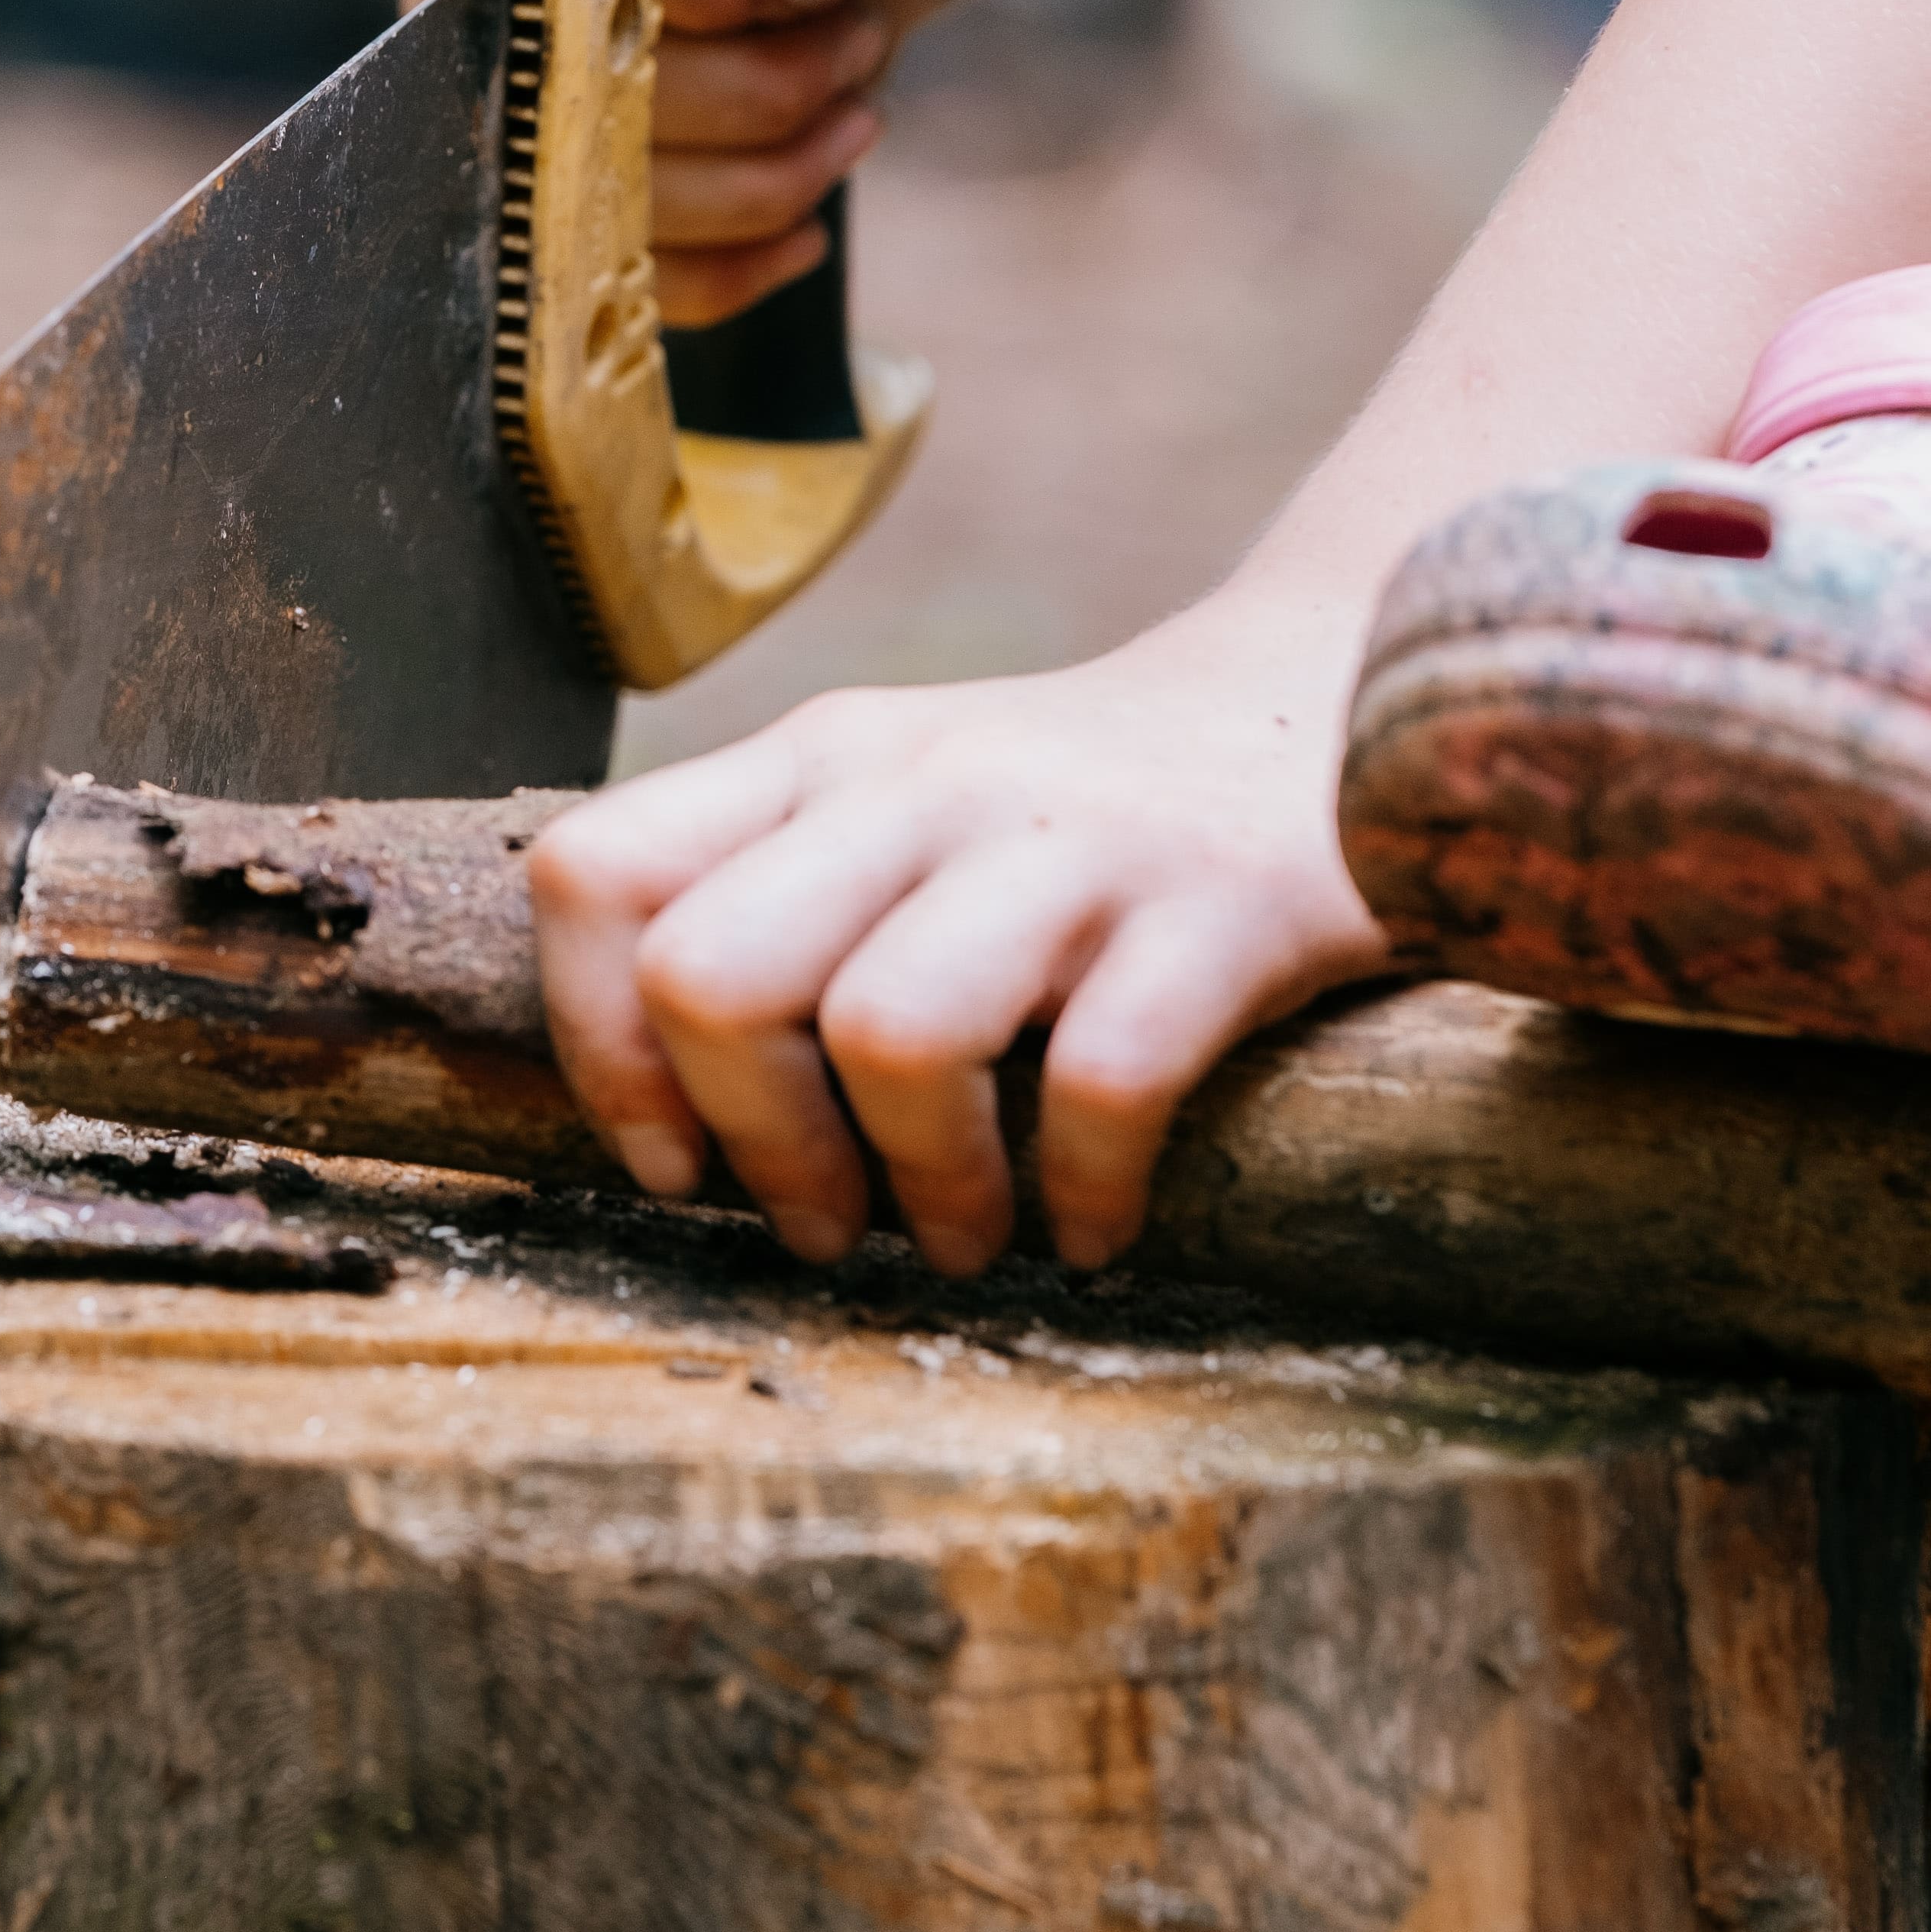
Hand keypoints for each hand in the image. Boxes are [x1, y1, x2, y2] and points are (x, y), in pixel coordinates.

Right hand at [387, 0, 1005, 326]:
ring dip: (753, 179)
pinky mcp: (512, 131)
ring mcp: (467, 33)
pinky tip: (801, 219)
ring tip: (849, 111)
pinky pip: (595, 253)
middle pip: (569, 68)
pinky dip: (719, 262)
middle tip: (856, 47)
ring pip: (582, 179)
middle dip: (752, 92)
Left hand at [527, 594, 1383, 1270]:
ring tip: (966, 1233)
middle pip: (708, 975)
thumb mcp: (902, 805)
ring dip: (917, 1188)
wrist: (1332, 698)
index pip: (597, 873)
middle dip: (750, 1143)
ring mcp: (1067, 838)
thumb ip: (775, 899)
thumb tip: (656, 1107)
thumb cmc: (1080, 814)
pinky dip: (1082, 1195)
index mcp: (819, 758)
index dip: (600, 1046)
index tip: (674, 1156)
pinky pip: (1101, 1085)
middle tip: (826, 1219)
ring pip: (887, 1034)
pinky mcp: (1220, 906)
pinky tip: (1096, 1224)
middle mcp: (921, 780)